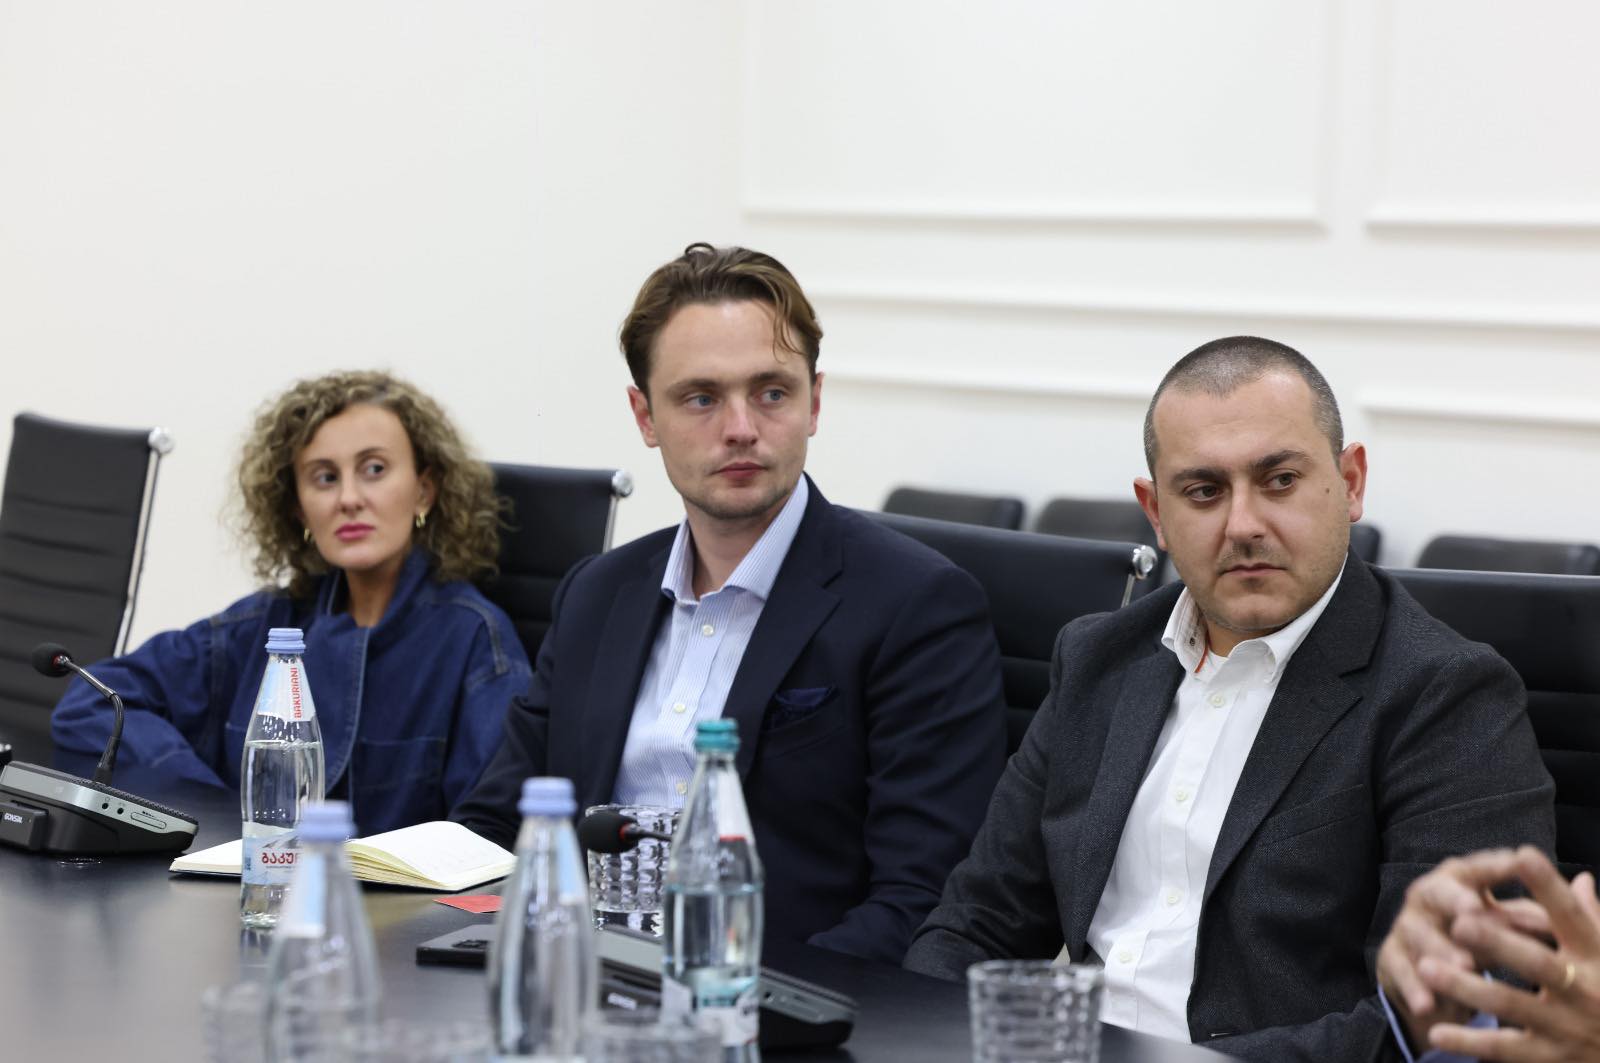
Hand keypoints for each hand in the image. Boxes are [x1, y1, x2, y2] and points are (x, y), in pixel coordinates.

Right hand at [1376, 848, 1549, 1050]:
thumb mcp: (1501, 925)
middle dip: (1454, 899)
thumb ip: (1528, 917)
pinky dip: (1414, 989)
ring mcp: (1406, 926)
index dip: (1495, 866)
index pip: (1476, 868)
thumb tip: (1568, 911)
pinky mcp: (1391, 958)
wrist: (1429, 972)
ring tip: (1464, 966)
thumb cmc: (1476, 938)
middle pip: (1437, 891)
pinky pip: (1401, 972)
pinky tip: (1428, 1005)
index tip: (1518, 862)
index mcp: (1457, 880)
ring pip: (1419, 934)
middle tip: (1473, 909)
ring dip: (1440, 950)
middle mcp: (1427, 897)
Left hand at [1421, 848, 1599, 1062]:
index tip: (1523, 855)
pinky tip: (1435, 1032)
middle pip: (1538, 963)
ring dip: (1468, 987)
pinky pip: (1504, 1050)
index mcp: (1597, 957)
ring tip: (1427, 968)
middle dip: (1498, 943)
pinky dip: (1469, 1042)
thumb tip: (1581, 877)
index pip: (1573, 916)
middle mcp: (1584, 990)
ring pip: (1511, 1004)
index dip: (1550, 888)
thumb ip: (1591, 918)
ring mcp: (1566, 1027)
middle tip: (1457, 922)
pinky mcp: (1550, 1058)